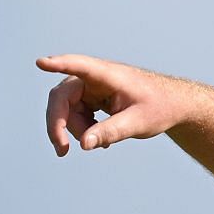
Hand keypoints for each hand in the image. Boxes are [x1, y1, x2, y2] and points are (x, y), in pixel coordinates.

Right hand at [36, 54, 191, 155]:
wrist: (172, 105)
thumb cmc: (159, 108)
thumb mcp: (137, 123)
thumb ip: (111, 132)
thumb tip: (83, 144)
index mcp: (107, 74)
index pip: (79, 66)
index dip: (59, 64)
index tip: (41, 63)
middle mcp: (93, 77)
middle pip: (62, 97)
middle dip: (59, 124)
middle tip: (62, 150)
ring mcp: (90, 87)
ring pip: (67, 109)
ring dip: (77, 130)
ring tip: (102, 144)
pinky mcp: (91, 97)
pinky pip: (75, 114)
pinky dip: (84, 129)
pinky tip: (101, 139)